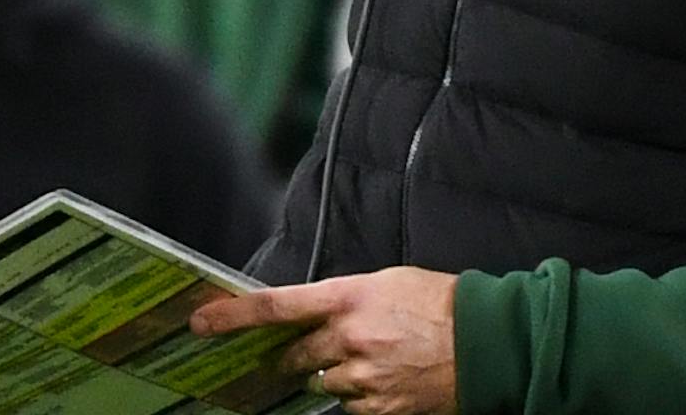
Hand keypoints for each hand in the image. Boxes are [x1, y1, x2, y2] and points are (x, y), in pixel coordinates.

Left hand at [191, 268, 457, 414]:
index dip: (233, 315)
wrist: (484, 341)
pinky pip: (350, 408)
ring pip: (322, 385)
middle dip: (291, 359)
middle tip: (296, 356)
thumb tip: (316, 315)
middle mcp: (349, 338)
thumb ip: (345, 299)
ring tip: (365, 363)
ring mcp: (363, 377)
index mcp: (348, 297)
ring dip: (330, 378)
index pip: (276, 305)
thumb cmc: (438, 303)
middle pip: (294, 356)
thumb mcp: (386, 283)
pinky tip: (382, 381)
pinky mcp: (380, 408)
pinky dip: (358, 398)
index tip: (201, 321)